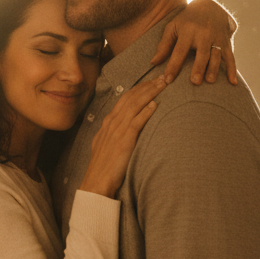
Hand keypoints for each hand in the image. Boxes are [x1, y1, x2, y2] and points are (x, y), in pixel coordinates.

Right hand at [78, 75, 165, 197]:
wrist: (96, 183)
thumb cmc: (103, 167)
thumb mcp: (105, 144)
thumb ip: (113, 133)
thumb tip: (123, 126)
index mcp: (108, 122)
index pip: (125, 99)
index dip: (139, 88)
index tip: (152, 80)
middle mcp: (112, 123)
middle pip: (131, 98)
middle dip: (148, 85)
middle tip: (163, 75)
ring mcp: (117, 131)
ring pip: (135, 106)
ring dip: (150, 93)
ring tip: (163, 84)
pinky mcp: (124, 141)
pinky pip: (136, 123)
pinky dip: (145, 112)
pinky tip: (155, 105)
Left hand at [150, 0, 238, 85]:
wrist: (209, 6)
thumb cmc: (186, 21)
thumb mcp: (173, 27)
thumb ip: (163, 45)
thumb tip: (153, 62)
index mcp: (188, 31)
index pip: (179, 51)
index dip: (173, 66)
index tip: (168, 80)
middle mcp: (203, 35)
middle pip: (201, 53)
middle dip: (198, 67)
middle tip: (194, 81)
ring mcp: (216, 38)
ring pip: (217, 55)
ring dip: (214, 68)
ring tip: (210, 81)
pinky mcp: (227, 42)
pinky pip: (230, 57)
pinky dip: (232, 70)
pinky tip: (232, 83)